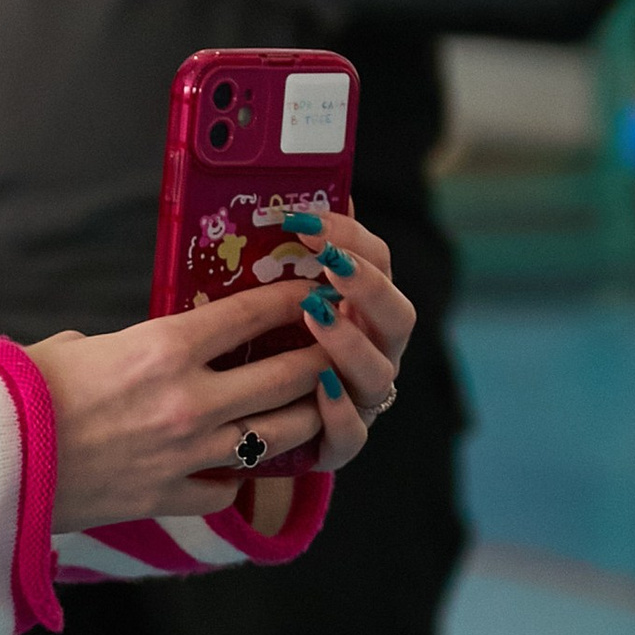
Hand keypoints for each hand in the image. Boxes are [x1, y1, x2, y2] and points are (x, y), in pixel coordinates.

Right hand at [37, 207, 414, 526]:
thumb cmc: (21, 392)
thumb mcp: (78, 346)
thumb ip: (128, 344)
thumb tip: (140, 347)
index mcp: (163, 348)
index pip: (253, 315)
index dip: (292, 300)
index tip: (313, 291)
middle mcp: (188, 401)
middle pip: (286, 377)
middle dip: (320, 359)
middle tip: (333, 348)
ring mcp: (185, 454)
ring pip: (278, 435)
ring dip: (302, 417)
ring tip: (312, 404)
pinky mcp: (168, 498)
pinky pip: (228, 487)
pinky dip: (238, 474)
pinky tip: (241, 462)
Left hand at [269, 208, 411, 473]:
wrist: (239, 423)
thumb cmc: (255, 345)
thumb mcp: (263, 296)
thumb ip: (281, 255)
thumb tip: (281, 190)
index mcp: (361, 306)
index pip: (377, 260)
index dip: (351, 236)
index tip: (309, 218)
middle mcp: (373, 350)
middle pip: (396, 315)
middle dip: (367, 286)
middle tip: (331, 264)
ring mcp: (361, 398)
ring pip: (378, 373)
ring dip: (351, 343)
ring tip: (317, 317)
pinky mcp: (338, 443)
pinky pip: (352, 434)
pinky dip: (339, 411)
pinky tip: (322, 386)